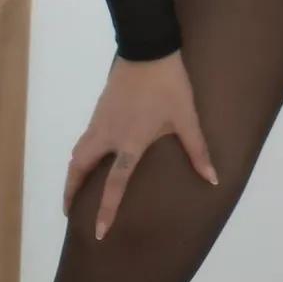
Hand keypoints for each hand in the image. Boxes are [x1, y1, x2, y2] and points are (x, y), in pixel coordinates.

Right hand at [62, 50, 218, 240]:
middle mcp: (108, 136)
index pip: (114, 184)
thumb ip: (197, 151)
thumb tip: (212, 179)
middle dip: (72, 192)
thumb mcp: (187, 118)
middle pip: (79, 169)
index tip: (98, 232)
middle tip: (70, 213)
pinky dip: (80, 155)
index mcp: (130, 143)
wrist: (147, 50)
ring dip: (73, 173)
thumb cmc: (169, 86)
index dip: (106, 210)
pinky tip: (89, 159)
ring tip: (74, 190)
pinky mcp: (99, 110)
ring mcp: (100, 122)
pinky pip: (84, 140)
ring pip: (78, 153)